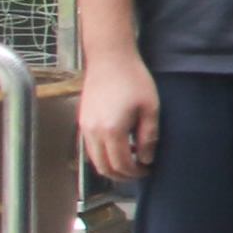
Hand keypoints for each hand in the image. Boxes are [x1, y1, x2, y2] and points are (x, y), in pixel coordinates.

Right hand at [78, 45, 160, 183]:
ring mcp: (84, 127)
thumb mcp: (150, 108)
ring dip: (111, 166)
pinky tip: (118, 147)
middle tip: (139, 170)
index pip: (122, 164)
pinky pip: (89, 148)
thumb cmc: (134, 80)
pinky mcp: (82, 120)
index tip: (148, 169)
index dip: (136, 172)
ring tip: (130, 160)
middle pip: (104, 167)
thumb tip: (147, 159)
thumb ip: (148, 136)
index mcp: (112, 131)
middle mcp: (93, 133)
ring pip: (94, 160)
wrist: (110, 58)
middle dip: (123, 174)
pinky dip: (102, 155)